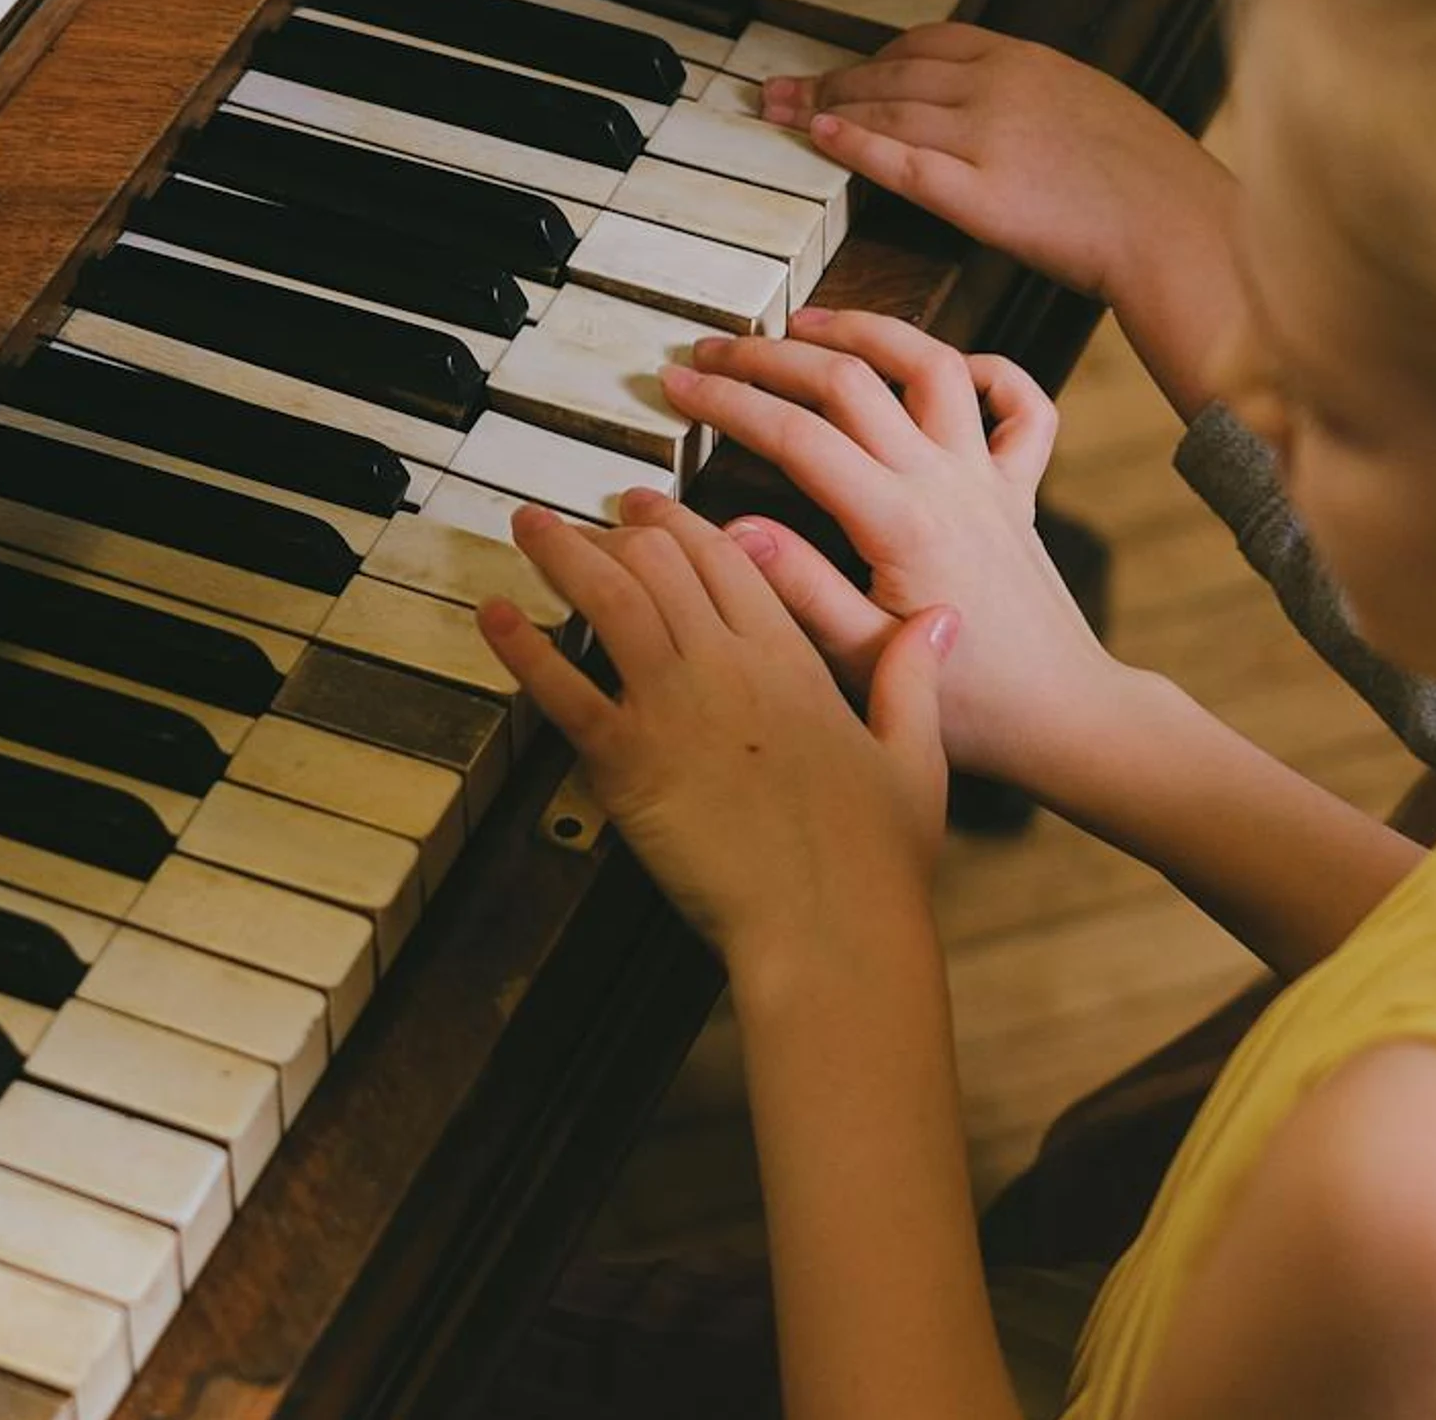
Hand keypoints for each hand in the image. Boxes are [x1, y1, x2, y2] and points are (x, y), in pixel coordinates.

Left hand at [479, 490, 952, 969]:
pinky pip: (563, 689)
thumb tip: (939, 619)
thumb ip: (912, 677)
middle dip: (615, 528)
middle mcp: (729, 667)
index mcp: (792, 661)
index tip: (651, 506)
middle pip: (659, 561)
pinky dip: (523, 649)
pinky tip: (496, 618)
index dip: (679, 522)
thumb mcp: (915, 755)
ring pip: (608, 599)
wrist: (831, 929)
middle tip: (582, 517)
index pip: (727, 558)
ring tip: (528, 526)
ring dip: (560, 554)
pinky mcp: (629, 762)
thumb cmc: (877, 860)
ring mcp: (674, 709)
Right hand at [656, 312, 1127, 788]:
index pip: (797, 436)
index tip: (678, 386)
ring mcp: (988, 479)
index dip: (728, 402)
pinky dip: (991, 370)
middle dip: (772, 356)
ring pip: (934, 367)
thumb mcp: (863, 663)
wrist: (1064, 719)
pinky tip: (950, 368)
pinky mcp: (1020, 491)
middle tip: (715, 350)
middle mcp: (947, 483)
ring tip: (810, 322)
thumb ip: (799, 590)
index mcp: (900, 524)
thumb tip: (731, 529)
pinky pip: (1023, 408)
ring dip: (871, 332)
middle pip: (851, 382)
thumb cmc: (971, 707)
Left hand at [753, 28, 1240, 406]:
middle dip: (831, 79)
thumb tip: (1013, 108)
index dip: (877, 57)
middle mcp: (1001, 86)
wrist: (1177, 226)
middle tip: (779, 89)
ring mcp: (987, 136)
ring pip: (887, 111)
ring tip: (778, 112)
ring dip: (823, 107)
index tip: (846, 70)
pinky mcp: (979, 192)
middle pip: (893, 72)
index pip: (930, 42)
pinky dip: (853, 143)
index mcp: (1030, 61)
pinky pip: (900, 160)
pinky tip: (819, 136)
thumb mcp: (1096, 109)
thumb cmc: (1151, 182)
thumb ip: (1042, 100)